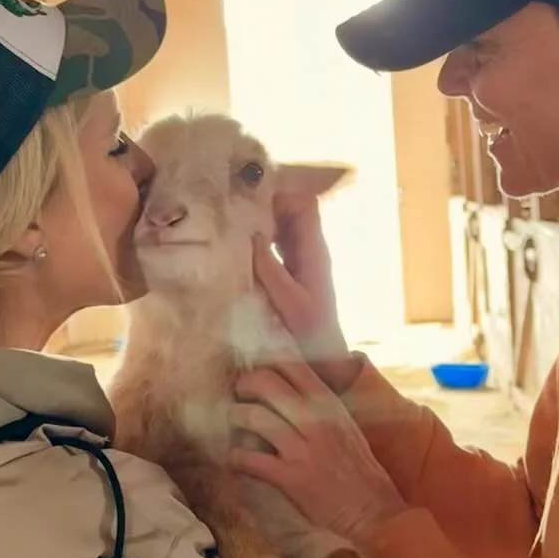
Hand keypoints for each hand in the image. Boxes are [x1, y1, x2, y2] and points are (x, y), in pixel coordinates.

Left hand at [231, 357, 404, 542]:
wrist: (373, 511)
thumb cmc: (359, 469)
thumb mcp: (345, 425)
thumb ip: (320, 403)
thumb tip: (289, 386)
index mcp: (329, 403)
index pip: (291, 363)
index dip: (266, 362)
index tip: (256, 371)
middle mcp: (315, 420)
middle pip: (265, 381)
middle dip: (244, 385)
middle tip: (241, 397)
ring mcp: (302, 449)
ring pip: (252, 416)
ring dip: (236, 419)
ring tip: (236, 427)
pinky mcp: (290, 478)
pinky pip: (248, 458)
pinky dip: (236, 458)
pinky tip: (238, 461)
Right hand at [253, 194, 356, 389]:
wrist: (323, 358)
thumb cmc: (308, 334)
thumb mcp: (288, 303)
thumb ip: (271, 269)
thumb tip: (254, 235)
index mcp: (315, 252)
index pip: (306, 205)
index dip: (281, 199)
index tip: (253, 210)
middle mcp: (311, 249)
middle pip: (292, 210)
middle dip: (266, 209)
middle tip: (237, 219)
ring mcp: (302, 258)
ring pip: (283, 225)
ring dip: (261, 224)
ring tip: (235, 233)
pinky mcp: (292, 270)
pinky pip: (277, 243)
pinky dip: (260, 241)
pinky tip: (241, 252)